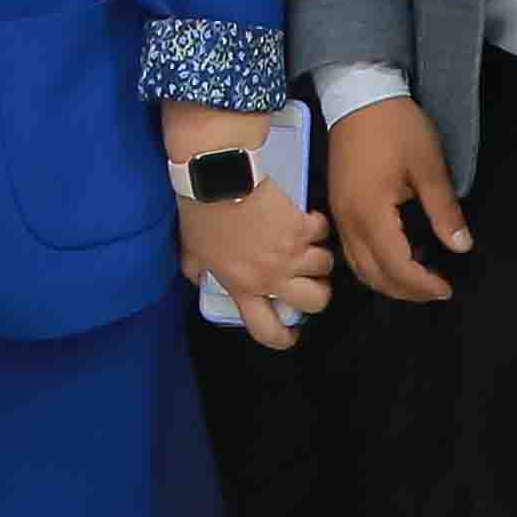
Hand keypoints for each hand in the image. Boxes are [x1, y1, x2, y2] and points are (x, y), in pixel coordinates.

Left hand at [182, 182, 333, 337]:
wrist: (218, 178)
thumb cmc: (200, 214)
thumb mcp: (191, 252)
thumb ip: (199, 272)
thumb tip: (202, 278)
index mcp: (244, 287)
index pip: (268, 329)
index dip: (283, 338)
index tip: (290, 333)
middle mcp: (273, 276)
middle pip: (315, 301)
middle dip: (317, 294)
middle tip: (307, 282)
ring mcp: (292, 251)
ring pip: (325, 266)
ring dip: (318, 257)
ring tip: (307, 248)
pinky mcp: (303, 224)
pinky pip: (322, 232)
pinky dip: (317, 227)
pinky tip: (305, 220)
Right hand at [330, 98, 470, 304]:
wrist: (358, 95)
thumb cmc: (397, 127)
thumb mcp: (429, 166)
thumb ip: (444, 211)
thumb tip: (461, 247)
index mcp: (370, 213)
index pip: (396, 266)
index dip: (422, 284)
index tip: (448, 287)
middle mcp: (348, 222)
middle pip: (373, 275)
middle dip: (406, 291)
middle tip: (437, 289)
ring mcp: (339, 216)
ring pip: (359, 267)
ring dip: (388, 280)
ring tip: (421, 276)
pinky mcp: (338, 208)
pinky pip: (352, 251)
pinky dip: (375, 263)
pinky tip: (399, 253)